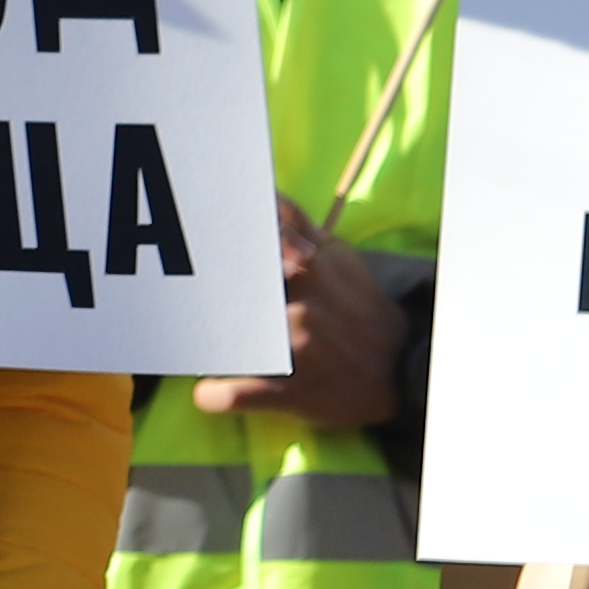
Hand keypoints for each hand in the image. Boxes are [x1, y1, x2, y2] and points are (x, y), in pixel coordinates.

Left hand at [188, 203, 410, 423]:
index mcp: (306, 264)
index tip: (197, 247)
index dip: (213, 241)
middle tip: (186, 300)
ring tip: (197, 345)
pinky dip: (212, 393)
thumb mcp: (338, 256)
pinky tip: (210, 389)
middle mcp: (299, 300)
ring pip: (219, 338)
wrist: (402, 364)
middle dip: (199, 290)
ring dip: (201, 341)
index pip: (245, 238)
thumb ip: (297, 227)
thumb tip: (261, 195)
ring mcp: (292, 346)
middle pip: (223, 286)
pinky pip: (229, 393)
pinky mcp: (287, 390)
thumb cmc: (358, 307)